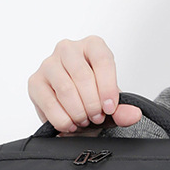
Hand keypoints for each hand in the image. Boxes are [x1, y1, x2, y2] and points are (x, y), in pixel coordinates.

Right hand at [28, 36, 142, 134]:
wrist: (73, 111)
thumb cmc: (92, 100)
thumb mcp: (110, 106)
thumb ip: (122, 110)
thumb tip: (133, 114)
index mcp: (92, 46)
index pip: (102, 60)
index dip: (107, 87)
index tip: (110, 108)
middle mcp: (68, 49)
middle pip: (82, 75)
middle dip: (92, 103)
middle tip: (96, 118)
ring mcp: (49, 64)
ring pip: (65, 89)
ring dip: (77, 111)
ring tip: (83, 121)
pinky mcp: (35, 82)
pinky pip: (49, 102)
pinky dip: (62, 119)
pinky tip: (70, 124)